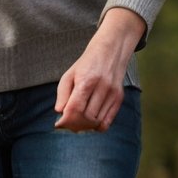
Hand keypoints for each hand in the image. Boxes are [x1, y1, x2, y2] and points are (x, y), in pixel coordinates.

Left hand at [54, 7, 145, 131]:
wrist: (110, 51)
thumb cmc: (85, 65)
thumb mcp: (69, 75)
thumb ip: (62, 94)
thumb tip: (59, 112)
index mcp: (86, 80)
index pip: (75, 108)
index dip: (65, 120)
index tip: (59, 124)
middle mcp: (102, 87)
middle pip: (86, 117)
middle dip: (74, 124)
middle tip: (67, 124)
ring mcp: (112, 93)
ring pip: (97, 121)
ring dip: (85, 126)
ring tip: (77, 123)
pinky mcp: (119, 98)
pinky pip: (108, 121)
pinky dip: (98, 126)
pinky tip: (90, 123)